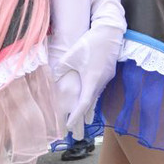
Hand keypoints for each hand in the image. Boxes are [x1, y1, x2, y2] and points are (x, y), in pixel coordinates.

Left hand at [50, 22, 121, 139]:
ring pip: (95, 96)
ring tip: (79, 118)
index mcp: (91, 80)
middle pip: (90, 103)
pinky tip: (85, 98)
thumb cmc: (90, 43)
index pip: (83, 103)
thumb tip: (53, 78)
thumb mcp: (71, 55)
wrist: (110, 32)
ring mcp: (106, 78)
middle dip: (81, 117)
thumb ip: (62, 68)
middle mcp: (100, 82)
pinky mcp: (108, 73)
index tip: (69, 125)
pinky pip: (98, 88)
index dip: (76, 116)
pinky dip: (91, 96)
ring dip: (86, 106)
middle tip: (74, 130)